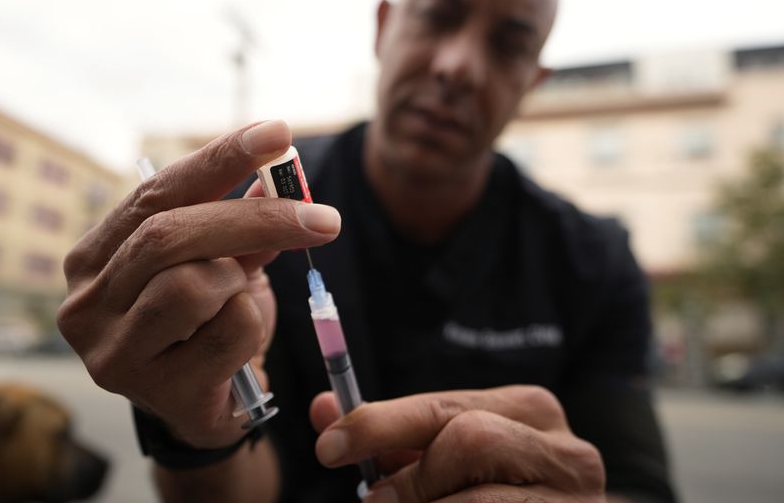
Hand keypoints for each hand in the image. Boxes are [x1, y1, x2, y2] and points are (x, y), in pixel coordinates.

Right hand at [58, 120, 340, 448]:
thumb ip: (240, 223)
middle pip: (170, 235)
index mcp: (94, 258)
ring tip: (246, 292)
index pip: (154, 193)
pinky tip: (242, 341)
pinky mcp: (155, 392)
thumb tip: (278, 172)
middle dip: (254, 217)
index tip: (277, 133)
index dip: (218, 159)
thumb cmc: (208, 325)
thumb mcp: (223, 263)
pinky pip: (227, 331)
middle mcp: (87, 304)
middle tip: (320, 216)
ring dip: (242, 279)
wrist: (209, 407)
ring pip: (192, 284)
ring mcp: (113, 353)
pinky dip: (253, 323)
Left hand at [310, 386, 604, 501]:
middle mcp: (566, 449)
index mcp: (530, 411)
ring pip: (477, 498)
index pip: (446, 406)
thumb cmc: (494, 496)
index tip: (329, 446)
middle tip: (370, 500)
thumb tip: (323, 409)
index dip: (381, 423)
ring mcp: (577, 500)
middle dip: (409, 476)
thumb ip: (391, 437)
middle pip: (469, 439)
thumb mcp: (444, 461)